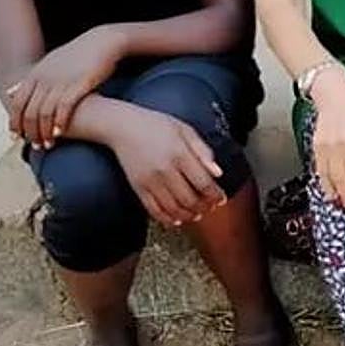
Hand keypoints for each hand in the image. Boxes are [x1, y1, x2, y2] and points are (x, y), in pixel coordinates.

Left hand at [8, 26, 125, 148]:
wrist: (102, 41)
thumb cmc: (77, 55)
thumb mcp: (48, 64)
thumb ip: (28, 81)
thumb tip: (9, 92)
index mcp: (35, 74)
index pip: (17, 103)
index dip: (14, 122)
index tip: (16, 137)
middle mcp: (44, 78)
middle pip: (29, 111)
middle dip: (29, 132)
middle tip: (33, 145)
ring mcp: (60, 81)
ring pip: (44, 113)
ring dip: (44, 131)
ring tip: (47, 145)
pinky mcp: (78, 84)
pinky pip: (64, 108)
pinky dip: (59, 122)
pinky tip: (59, 133)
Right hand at [111, 106, 226, 227]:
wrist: (123, 127)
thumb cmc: (157, 125)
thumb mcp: (186, 130)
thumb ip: (203, 151)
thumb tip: (218, 173)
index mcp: (180, 154)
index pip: (203, 182)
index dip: (214, 195)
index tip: (221, 198)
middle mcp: (165, 170)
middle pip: (189, 199)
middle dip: (203, 207)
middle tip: (210, 208)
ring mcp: (150, 181)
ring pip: (172, 208)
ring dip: (187, 215)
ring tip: (196, 214)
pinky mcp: (137, 188)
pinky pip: (153, 210)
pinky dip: (166, 219)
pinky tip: (175, 220)